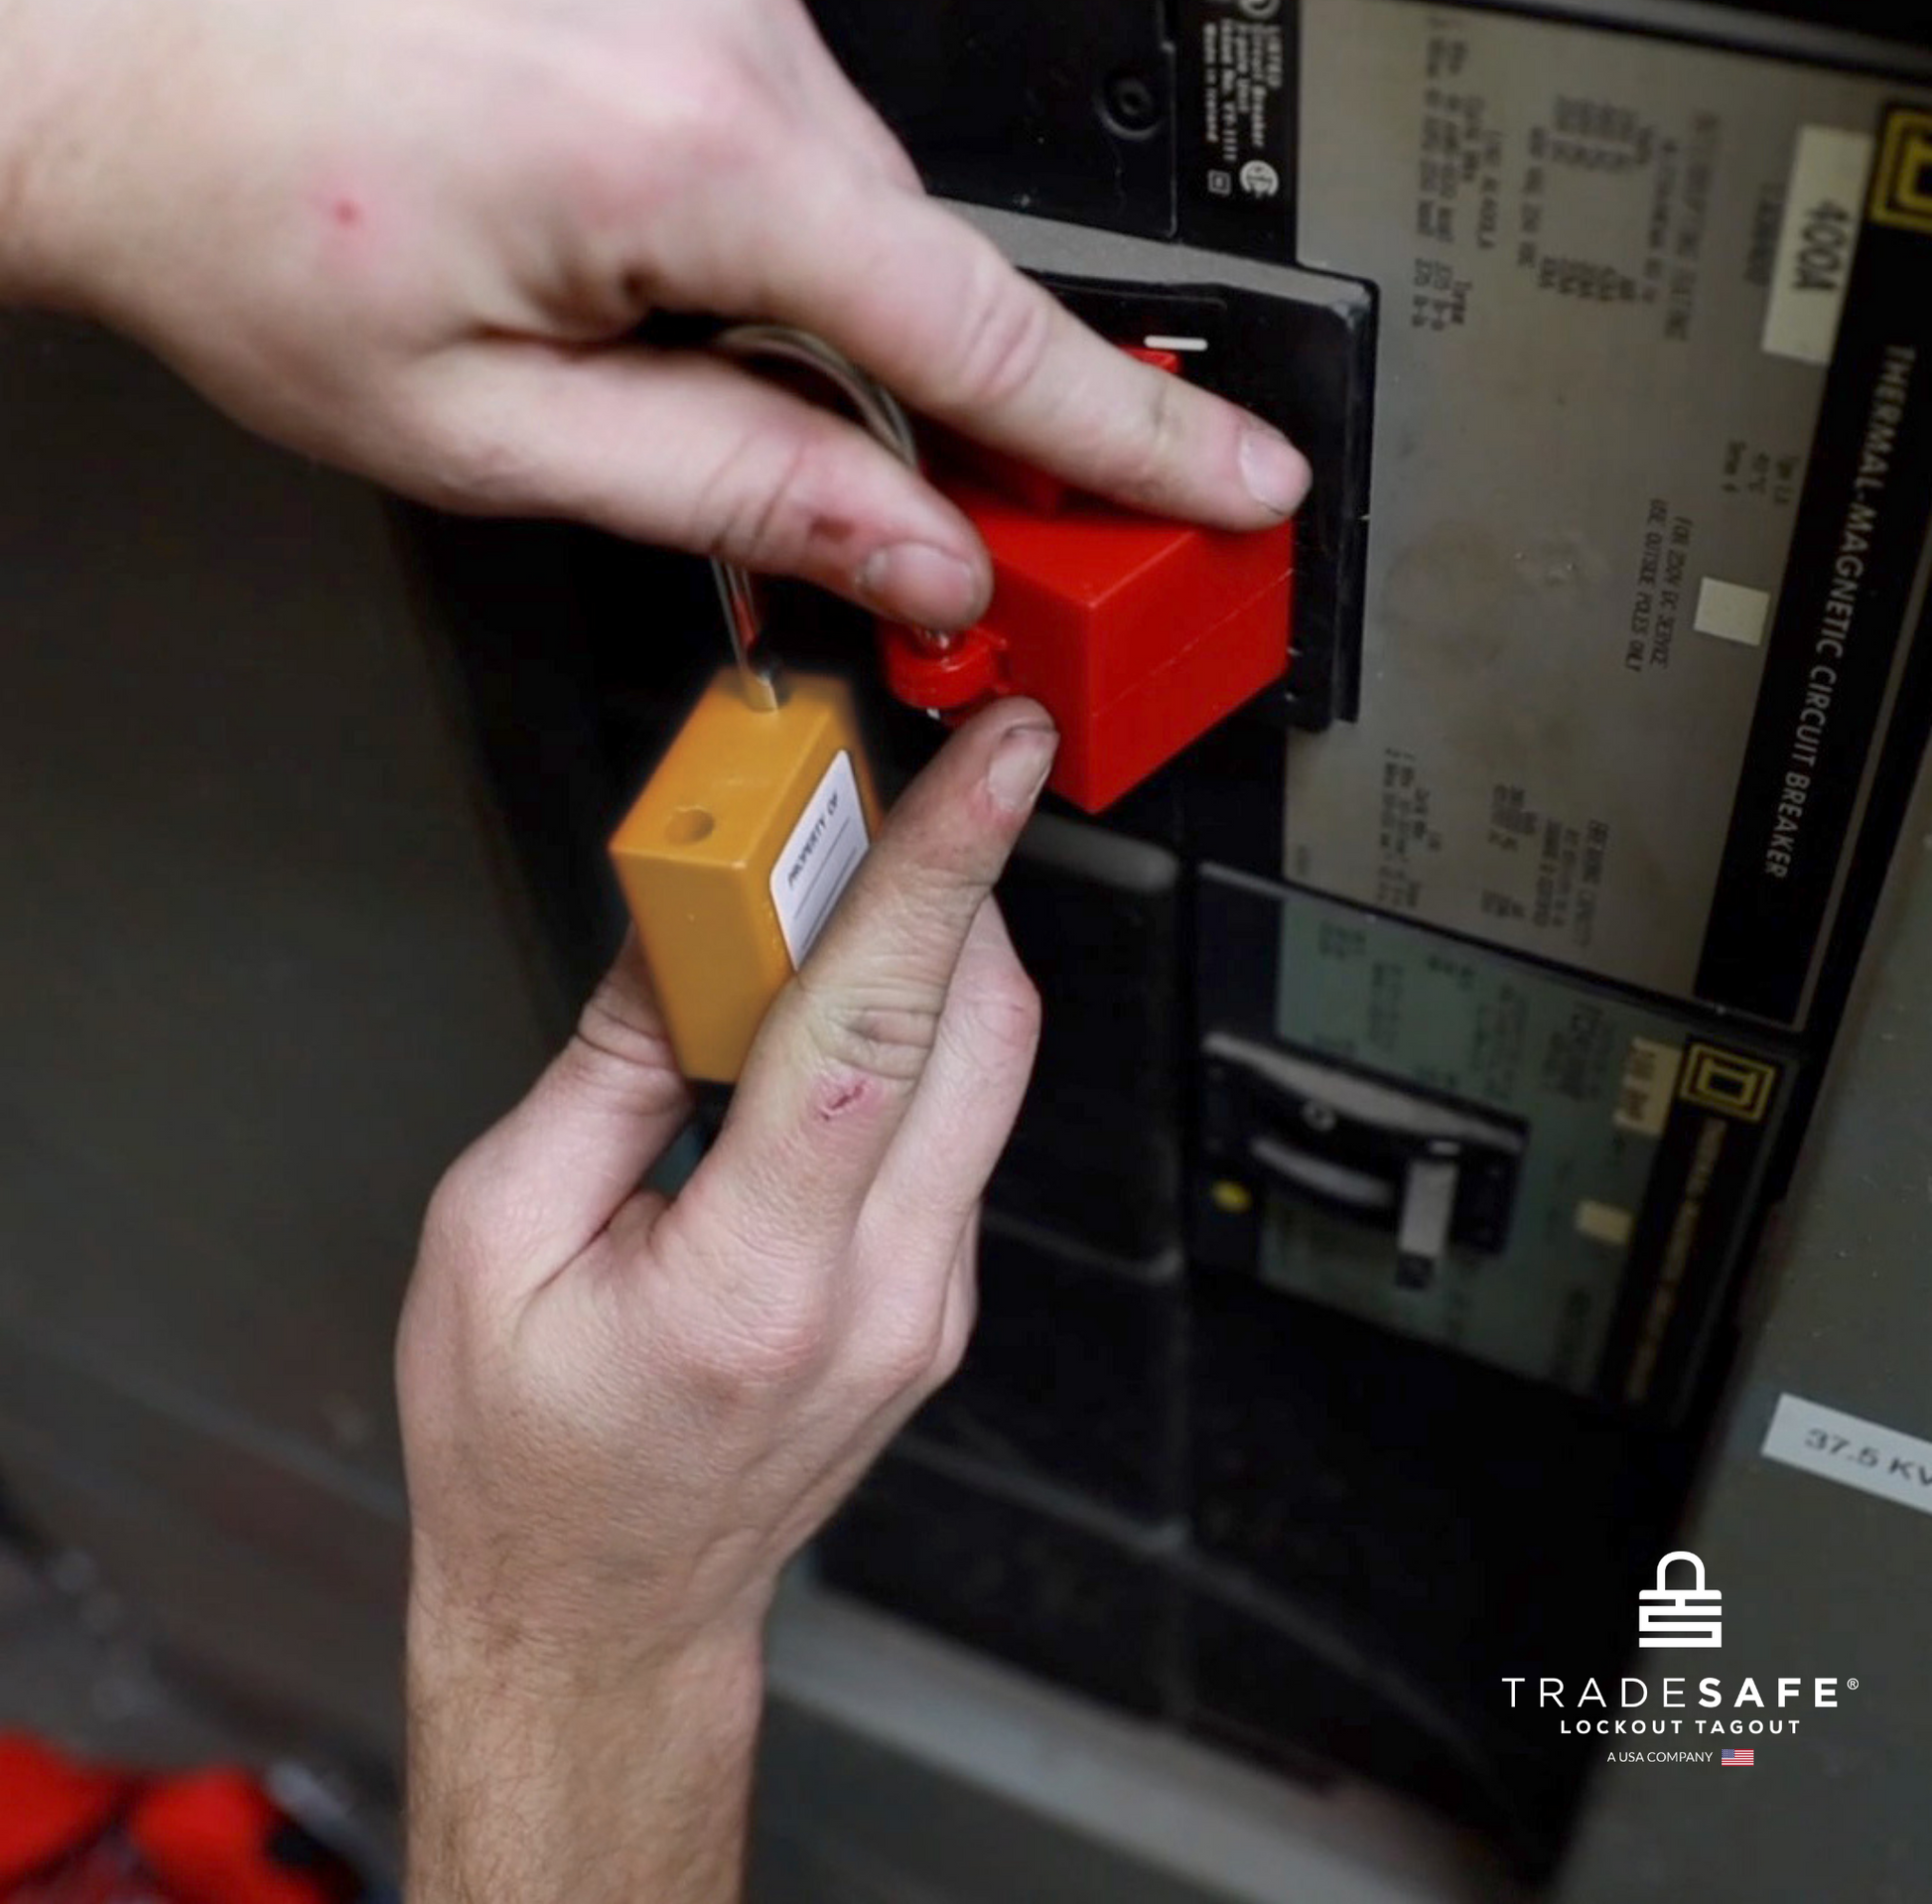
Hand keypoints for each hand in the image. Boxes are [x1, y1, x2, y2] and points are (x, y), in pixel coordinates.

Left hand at [1, 0, 1310, 629]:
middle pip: (926, 276)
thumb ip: (737, 488)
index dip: (1132, 437)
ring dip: (817, 323)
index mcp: (680, 157)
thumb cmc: (241, 218)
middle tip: (969, 547)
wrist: (90, 37)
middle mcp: (720, 30)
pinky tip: (652, 279)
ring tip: (659, 373)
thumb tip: (914, 550)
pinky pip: (788, 136)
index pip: (980, 335)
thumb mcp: (493, 435)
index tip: (1239, 484)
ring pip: (855, 211)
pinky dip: (767, 238)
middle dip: (954, 421)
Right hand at [396, 700, 1055, 1899]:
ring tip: (837, 891)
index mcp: (754, 1280)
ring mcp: (930, 1302)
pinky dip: (916, 1033)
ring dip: (933, 950)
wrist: (605, 1611)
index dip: (940, 870)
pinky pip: (961, 1122)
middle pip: (977, 1027)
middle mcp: (880, 1292)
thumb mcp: (498, 1237)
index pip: (877, 1032)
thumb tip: (684, 928)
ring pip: (988, 1067)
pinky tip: (834, 1009)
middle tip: (882, 792)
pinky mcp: (938, 1299)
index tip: (996, 761)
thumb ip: (608, 1065)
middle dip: (948, 878)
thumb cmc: (529, 1455)